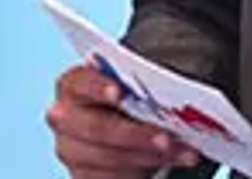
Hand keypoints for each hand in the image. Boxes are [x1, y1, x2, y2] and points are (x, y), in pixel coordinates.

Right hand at [45, 62, 200, 176]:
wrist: (122, 126)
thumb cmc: (131, 97)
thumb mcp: (135, 85)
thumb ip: (143, 85)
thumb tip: (175, 86)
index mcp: (74, 85)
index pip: (80, 83)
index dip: (98, 88)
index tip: (119, 92)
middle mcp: (66, 118)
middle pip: (98, 128)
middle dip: (136, 135)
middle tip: (167, 139)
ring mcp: (72, 151)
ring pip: (110, 158)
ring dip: (152, 157)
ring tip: (186, 153)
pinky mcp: (85, 176)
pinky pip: (114, 178)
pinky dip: (147, 171)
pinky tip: (174, 163)